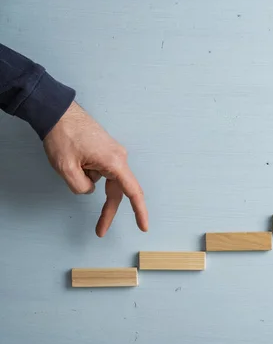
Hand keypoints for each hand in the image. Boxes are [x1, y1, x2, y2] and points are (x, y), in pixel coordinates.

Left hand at [43, 101, 148, 236]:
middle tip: (99, 231)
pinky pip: (101, 171)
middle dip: (107, 211)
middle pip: (118, 191)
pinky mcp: (106, 151)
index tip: (143, 227)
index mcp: (113, 163)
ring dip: (87, 180)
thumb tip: (90, 189)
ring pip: (105, 180)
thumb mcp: (66, 168)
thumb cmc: (63, 135)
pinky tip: (75, 161)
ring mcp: (114, 154)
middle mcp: (119, 158)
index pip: (132, 192)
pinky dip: (87, 173)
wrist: (58, 111)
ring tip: (70, 164)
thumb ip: (81, 187)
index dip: (139, 212)